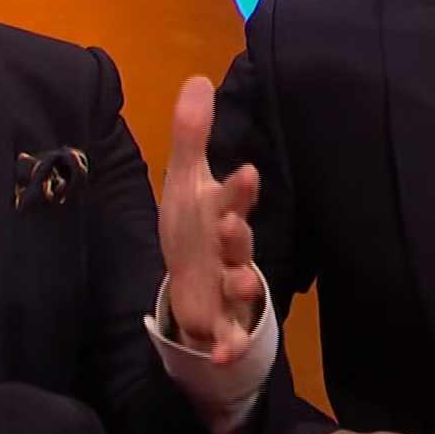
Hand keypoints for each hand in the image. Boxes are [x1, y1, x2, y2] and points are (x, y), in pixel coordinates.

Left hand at [158, 76, 263, 363]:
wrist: (196, 287)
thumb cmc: (195, 230)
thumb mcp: (186, 183)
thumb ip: (191, 136)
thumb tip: (198, 77)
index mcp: (221, 212)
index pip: (232, 197)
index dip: (240, 189)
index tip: (249, 173)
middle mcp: (230, 249)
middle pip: (239, 239)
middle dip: (237, 232)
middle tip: (231, 223)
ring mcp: (228, 287)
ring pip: (241, 284)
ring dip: (241, 281)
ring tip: (237, 279)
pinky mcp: (221, 322)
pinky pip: (228, 337)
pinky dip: (226, 348)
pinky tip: (220, 356)